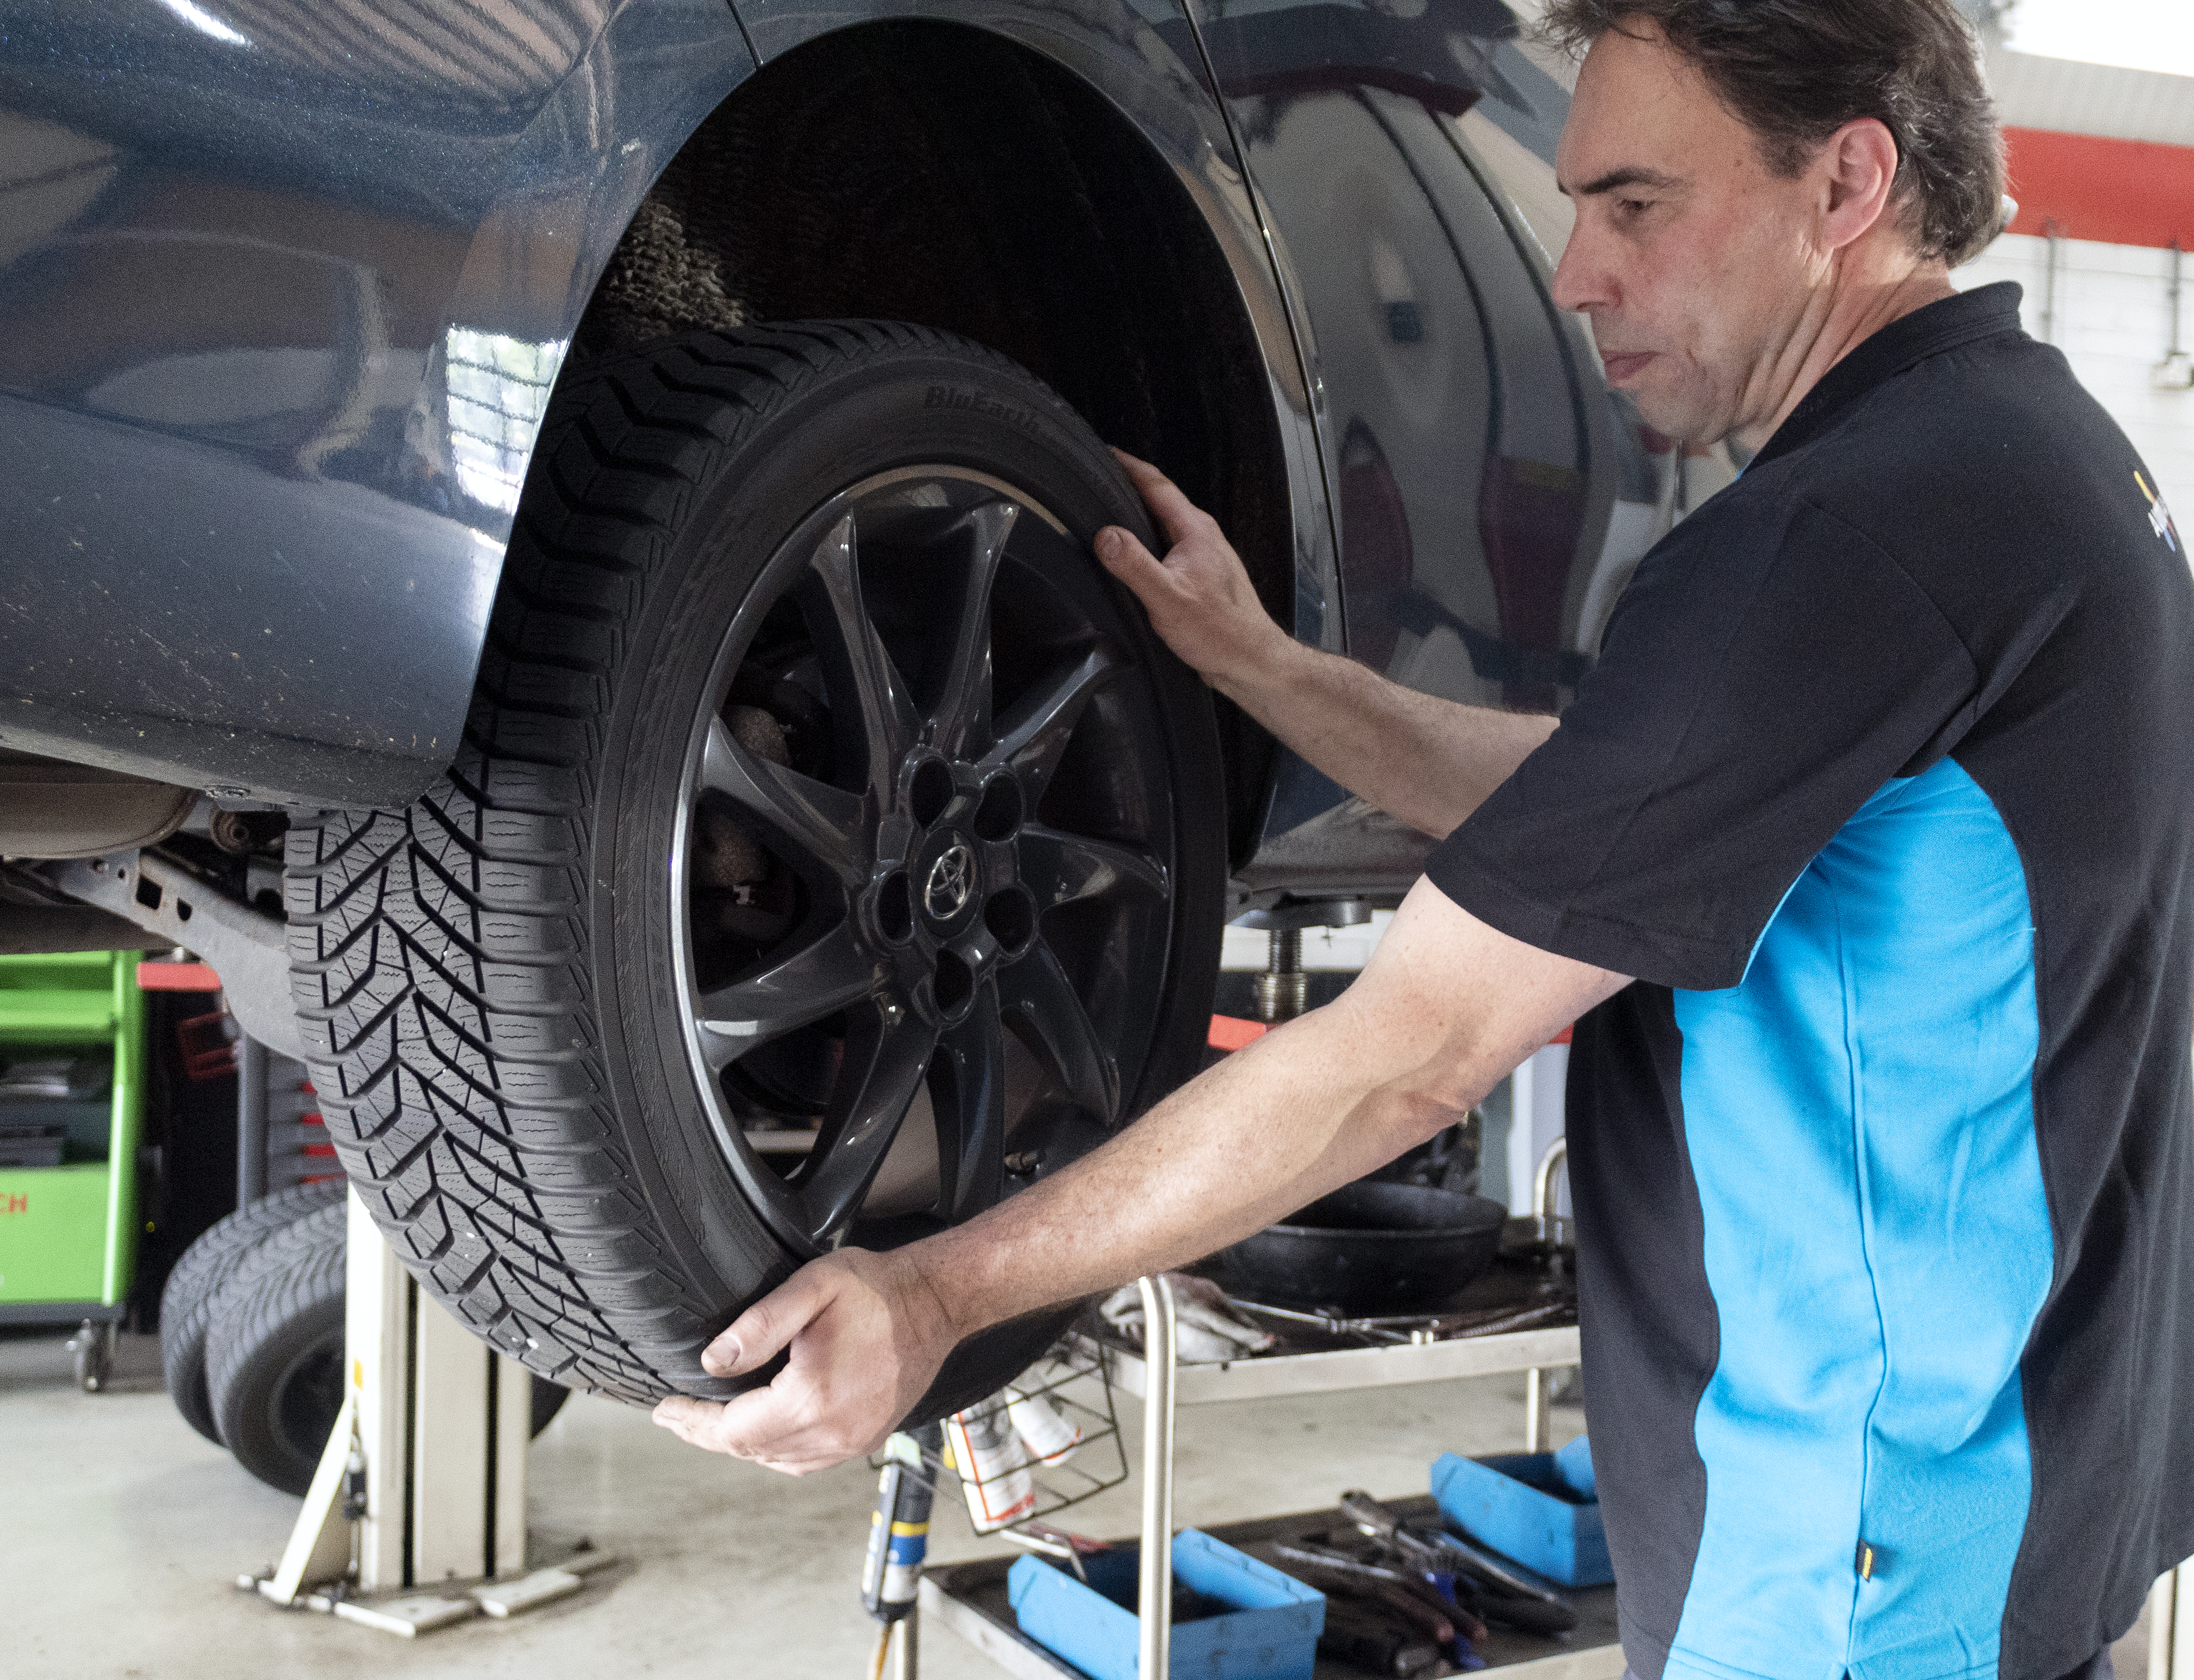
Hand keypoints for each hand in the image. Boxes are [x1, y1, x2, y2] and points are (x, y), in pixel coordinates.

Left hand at [650, 1246, 957, 1474]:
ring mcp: (852, 1441)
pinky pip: (805, 1460)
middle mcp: (833, 1431)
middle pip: (749, 1451)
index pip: (732, 1429)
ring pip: (775, 1460)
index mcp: (813, 1398)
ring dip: (739, 1445)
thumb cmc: (878, 1290)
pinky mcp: (864, 1439)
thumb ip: (759, 1324)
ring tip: (709, 1424)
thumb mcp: (814, 1287)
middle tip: (676, 1416)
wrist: (936, 1302)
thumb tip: (713, 1362)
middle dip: (706, 1434)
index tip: (664, 1409)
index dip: (691, 1422)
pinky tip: (761, 1431)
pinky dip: (773, 1450)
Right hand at [1095, 449, 1290, 694]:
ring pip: (1166, 524)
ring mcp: (1206, 554)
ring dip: (1141, 515)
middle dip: (1131, 487)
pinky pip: (1171, 546)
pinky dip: (1151, 541)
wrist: (1250, 660)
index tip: (1106, 453)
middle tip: (1102, 479)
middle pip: (1161, 500)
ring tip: (1114, 511)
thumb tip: (1106, 536)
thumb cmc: (1220, 632)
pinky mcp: (1204, 574)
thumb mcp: (1167, 598)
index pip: (1157, 484)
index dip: (1128, 466)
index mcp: (1196, 530)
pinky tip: (1139, 555)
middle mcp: (1204, 536)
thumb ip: (1133, 564)